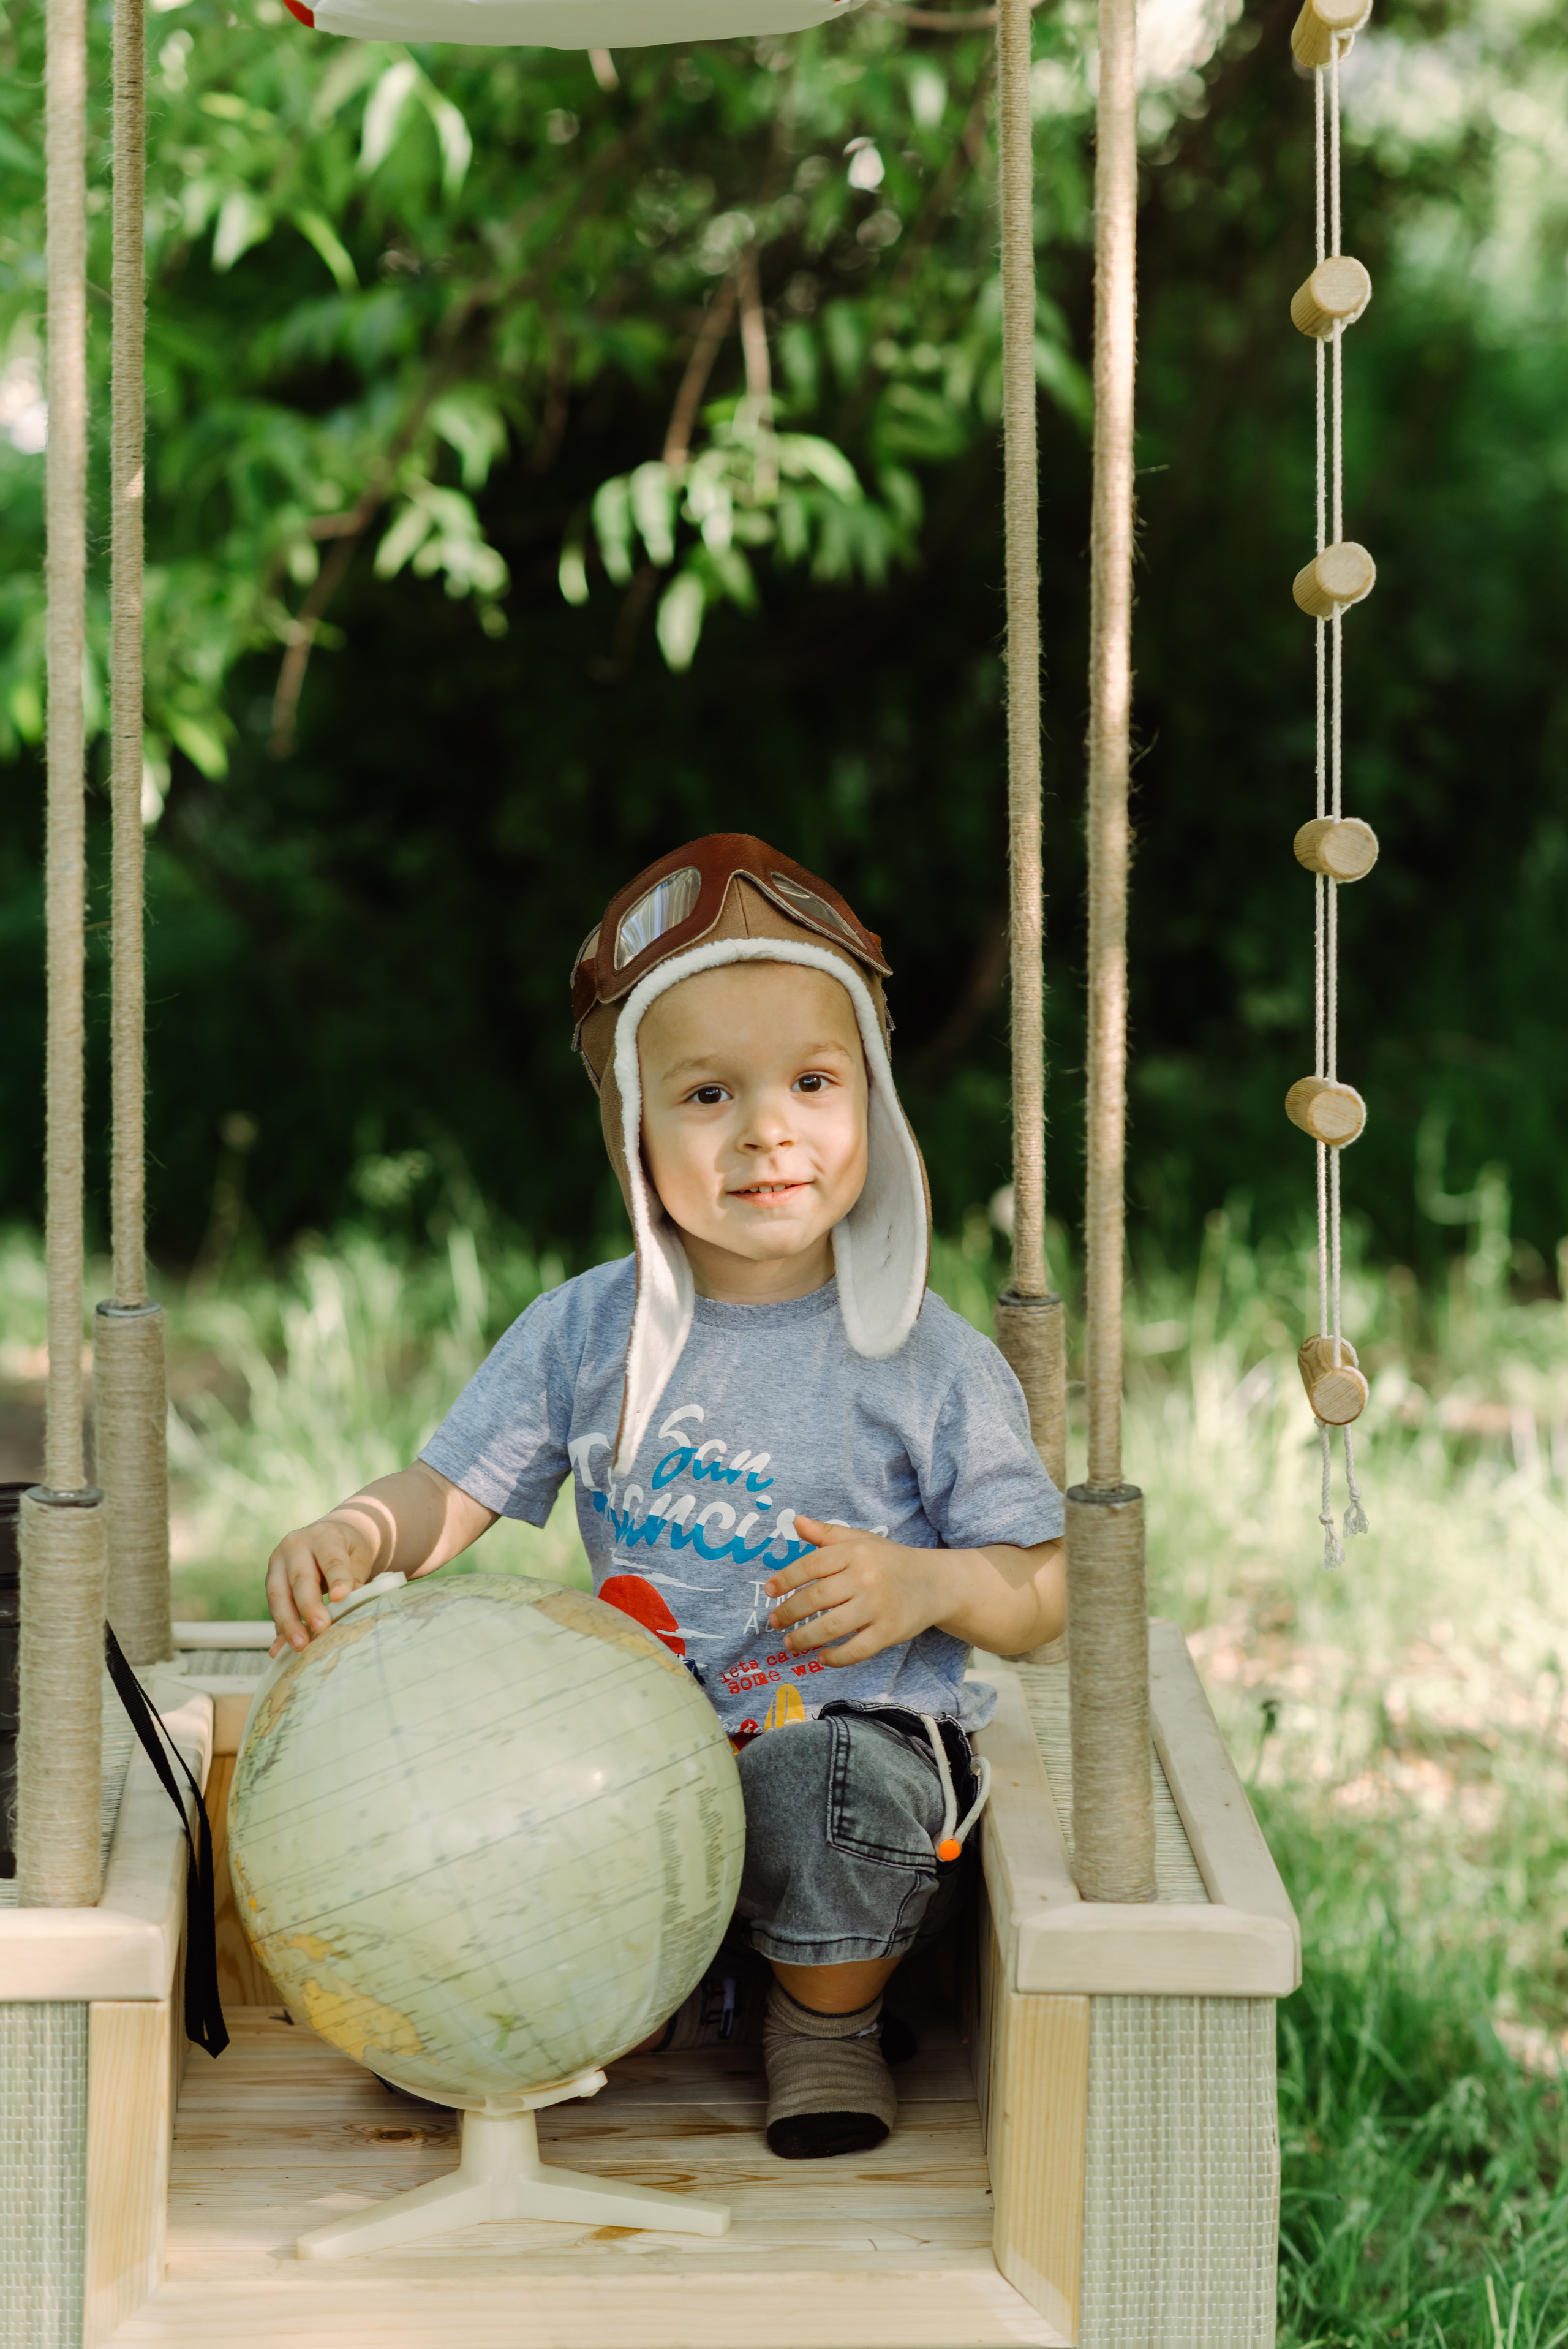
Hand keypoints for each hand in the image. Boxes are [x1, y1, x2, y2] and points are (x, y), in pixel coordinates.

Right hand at [265, 1515, 378, 1656]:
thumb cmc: (347, 1549)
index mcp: (323, 1536)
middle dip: (308, 1607)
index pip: (330, 1560)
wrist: (329, 1535)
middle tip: (321, 1629)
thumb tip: (351, 1604)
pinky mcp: (271, 1580)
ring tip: (300, 1645)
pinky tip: (279, 1648)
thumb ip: (354, 1579)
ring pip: (278, 1594)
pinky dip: (278, 1629)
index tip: (341, 1598)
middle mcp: (295, 1546)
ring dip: (288, 1622)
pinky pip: (273, 1606)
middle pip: (300, 1578)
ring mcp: (278, 1562)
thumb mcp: (358, 1557)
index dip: (336, 1579)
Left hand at [765, 1518, 956, 1668]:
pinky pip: (856, 1650)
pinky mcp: (889, 1632)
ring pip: (831, 1627)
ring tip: (789, 1643)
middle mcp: (865, 1578)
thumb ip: (827, 1533)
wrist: (935, 1584)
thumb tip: (796, 1521)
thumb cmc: (890, 1561)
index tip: (769, 1591)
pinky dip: (835, 1657)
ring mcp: (877, 1607)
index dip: (785, 1579)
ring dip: (804, 1638)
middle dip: (789, 1612)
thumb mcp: (861, 1540)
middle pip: (816, 1598)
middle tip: (774, 1622)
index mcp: (855, 1553)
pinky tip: (821, 1657)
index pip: (810, 1565)